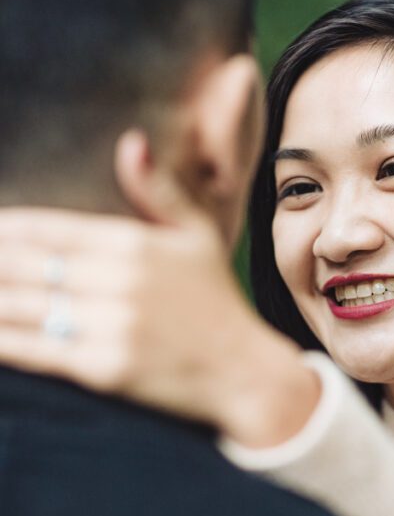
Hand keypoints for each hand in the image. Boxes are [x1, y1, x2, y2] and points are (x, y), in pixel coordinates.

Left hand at [0, 207, 320, 444]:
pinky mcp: (105, 369)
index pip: (48, 230)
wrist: (247, 373)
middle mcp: (119, 280)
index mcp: (135, 243)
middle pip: (26, 266)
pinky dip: (2, 342)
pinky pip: (35, 351)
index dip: (5, 229)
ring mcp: (110, 325)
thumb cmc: (218, 303)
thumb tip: (131, 142)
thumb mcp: (197, 236)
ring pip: (22, 307)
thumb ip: (158, 191)